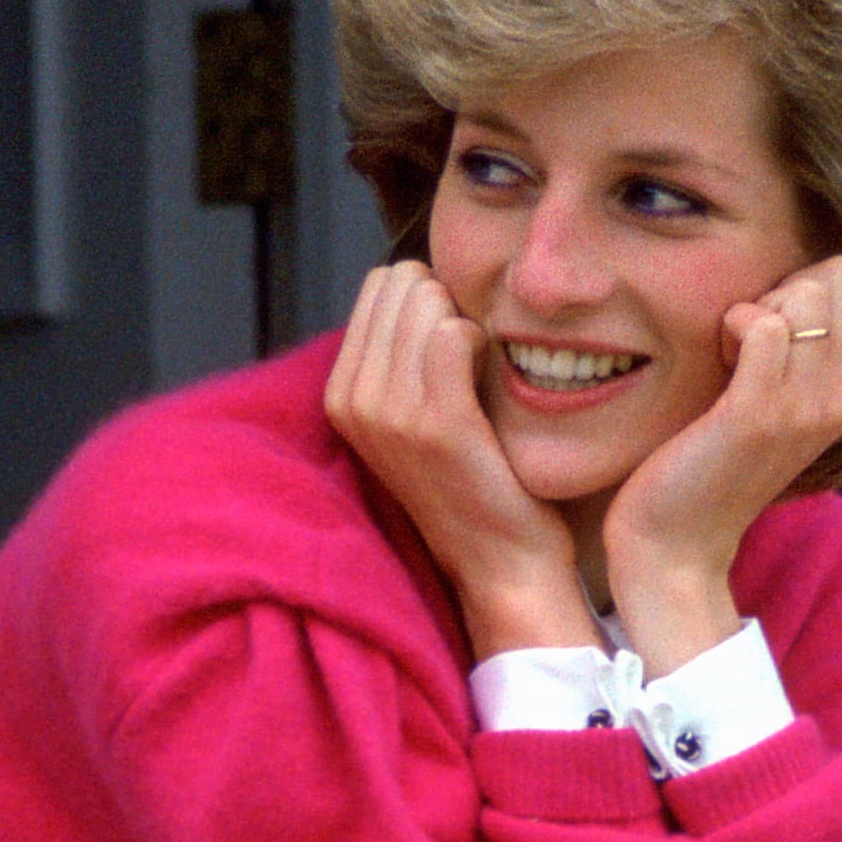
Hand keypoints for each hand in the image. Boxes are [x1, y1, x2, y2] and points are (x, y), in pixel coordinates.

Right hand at [323, 258, 595, 655]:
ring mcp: (389, 413)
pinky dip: (484, 342)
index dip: (429, 298)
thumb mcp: (413, 415)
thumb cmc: (473, 479)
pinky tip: (493, 377)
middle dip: (446, 303)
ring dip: (467, 322)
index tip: (453, 346)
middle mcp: (353, 400)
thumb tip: (421, 279)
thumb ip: (401, 353)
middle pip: (402, 283)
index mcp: (341, 393)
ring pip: (428, 302)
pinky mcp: (435, 424)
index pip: (380, 285)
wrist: (500, 561)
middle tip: (471, 358)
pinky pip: (454, 335)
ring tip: (480, 374)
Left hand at [598, 255, 841, 669]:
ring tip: (733, 358)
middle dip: (788, 286)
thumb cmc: (710, 465)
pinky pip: (764, 324)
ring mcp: (806, 407)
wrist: (678, 546)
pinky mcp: (761, 415)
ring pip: (807, 294)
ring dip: (756, 308)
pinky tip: (718, 363)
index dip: (810, 280)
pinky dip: (733, 325)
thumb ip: (800, 352)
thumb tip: (797, 282)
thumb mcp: (775, 405)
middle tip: (749, 341)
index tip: (769, 329)